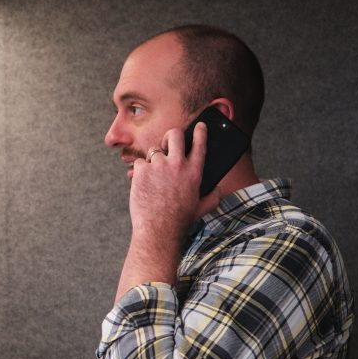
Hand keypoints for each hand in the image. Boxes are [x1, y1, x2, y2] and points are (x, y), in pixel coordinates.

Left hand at [129, 122, 219, 241]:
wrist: (158, 231)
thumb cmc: (180, 222)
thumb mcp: (202, 209)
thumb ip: (213, 197)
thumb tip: (217, 189)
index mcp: (194, 172)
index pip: (200, 143)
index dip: (200, 132)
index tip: (200, 127)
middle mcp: (177, 165)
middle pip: (175, 134)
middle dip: (171, 135)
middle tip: (168, 143)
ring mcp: (159, 166)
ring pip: (154, 150)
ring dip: (153, 160)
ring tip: (154, 177)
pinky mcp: (142, 171)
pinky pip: (140, 163)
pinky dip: (140, 172)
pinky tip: (143, 185)